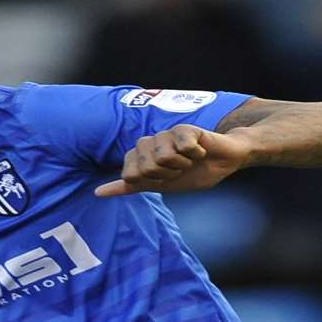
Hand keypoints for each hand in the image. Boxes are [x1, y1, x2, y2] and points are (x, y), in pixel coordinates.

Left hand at [95, 125, 253, 197]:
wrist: (224, 162)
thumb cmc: (194, 173)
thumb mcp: (159, 186)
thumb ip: (129, 187)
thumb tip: (97, 192)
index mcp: (141, 156)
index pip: (130, 174)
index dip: (150, 182)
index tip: (164, 180)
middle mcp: (150, 143)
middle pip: (146, 167)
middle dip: (167, 175)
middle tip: (180, 169)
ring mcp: (166, 134)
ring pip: (163, 156)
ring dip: (182, 165)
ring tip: (190, 160)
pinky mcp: (184, 128)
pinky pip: (183, 147)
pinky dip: (195, 155)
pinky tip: (201, 150)